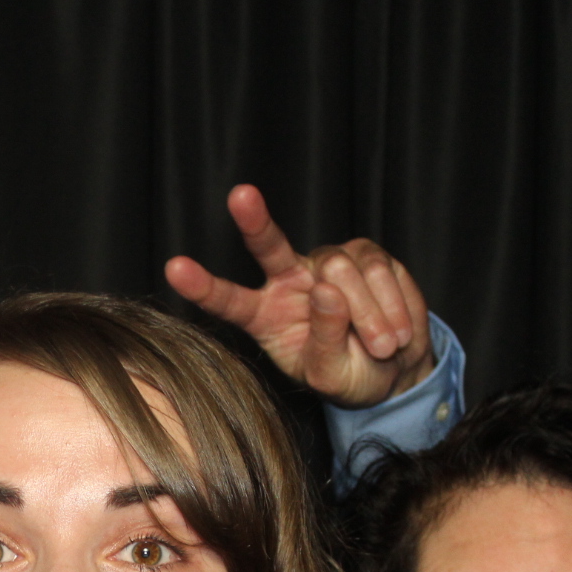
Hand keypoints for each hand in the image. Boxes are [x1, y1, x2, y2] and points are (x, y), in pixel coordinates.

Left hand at [165, 183, 434, 408]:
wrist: (395, 368)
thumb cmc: (351, 374)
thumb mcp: (332, 375)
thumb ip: (324, 339)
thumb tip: (326, 291)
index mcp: (264, 315)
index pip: (228, 299)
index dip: (203, 285)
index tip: (175, 268)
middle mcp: (288, 280)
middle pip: (268, 246)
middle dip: (254, 221)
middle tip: (240, 196)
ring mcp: (325, 263)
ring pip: (340, 270)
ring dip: (369, 315)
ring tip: (382, 347)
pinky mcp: (364, 254)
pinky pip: (377, 269)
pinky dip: (393, 304)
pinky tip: (397, 331)